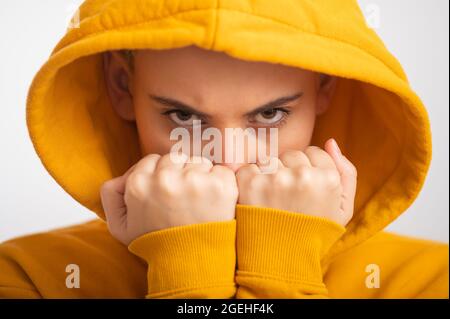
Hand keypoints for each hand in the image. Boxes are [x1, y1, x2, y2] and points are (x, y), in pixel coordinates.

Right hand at [100, 153, 237, 244]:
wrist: (190, 265)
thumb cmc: (156, 244)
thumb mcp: (120, 226)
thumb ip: (111, 194)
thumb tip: (121, 176)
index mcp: (139, 184)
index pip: (152, 160)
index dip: (160, 175)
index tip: (166, 192)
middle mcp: (165, 178)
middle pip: (176, 159)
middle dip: (179, 174)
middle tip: (183, 199)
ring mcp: (194, 181)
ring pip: (198, 163)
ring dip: (199, 177)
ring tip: (198, 202)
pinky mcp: (220, 185)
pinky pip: (221, 170)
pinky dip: (220, 182)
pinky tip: (213, 201)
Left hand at [236, 138, 356, 225]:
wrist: (280, 261)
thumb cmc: (314, 234)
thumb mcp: (342, 209)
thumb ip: (346, 173)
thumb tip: (330, 141)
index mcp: (328, 179)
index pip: (314, 152)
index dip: (309, 169)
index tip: (304, 189)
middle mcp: (303, 175)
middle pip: (292, 154)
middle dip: (289, 170)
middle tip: (287, 197)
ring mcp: (275, 178)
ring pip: (271, 160)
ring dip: (269, 174)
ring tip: (271, 200)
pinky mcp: (250, 183)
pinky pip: (250, 168)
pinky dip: (250, 181)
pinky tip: (257, 200)